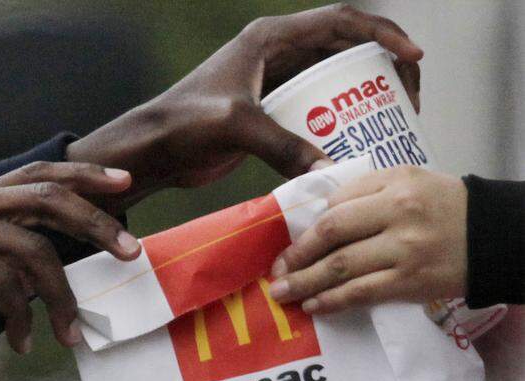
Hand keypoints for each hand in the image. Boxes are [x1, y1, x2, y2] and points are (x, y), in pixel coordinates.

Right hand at [0, 161, 137, 352]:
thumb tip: (39, 278)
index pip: (41, 173)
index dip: (85, 174)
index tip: (125, 182)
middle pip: (51, 199)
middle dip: (97, 223)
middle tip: (131, 251)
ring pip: (35, 253)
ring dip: (62, 297)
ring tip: (73, 334)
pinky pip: (5, 288)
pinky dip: (23, 320)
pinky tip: (27, 343)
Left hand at [67, 4, 422, 205]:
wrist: (152, 151)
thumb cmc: (184, 124)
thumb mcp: (237, 127)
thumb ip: (282, 145)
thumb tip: (328, 172)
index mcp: (269, 38)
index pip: (340, 22)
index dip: (383, 35)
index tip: (413, 59)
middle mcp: (274, 53)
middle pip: (344, 49)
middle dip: (382, 69)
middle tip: (409, 100)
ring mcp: (272, 82)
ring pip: (332, 80)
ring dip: (363, 96)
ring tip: (393, 121)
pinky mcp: (268, 112)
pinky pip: (315, 109)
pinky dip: (339, 122)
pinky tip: (357, 144)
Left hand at [267, 166, 467, 312]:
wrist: (495, 236)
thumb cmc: (445, 207)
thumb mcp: (410, 181)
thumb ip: (366, 190)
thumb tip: (320, 210)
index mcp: (394, 183)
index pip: (338, 203)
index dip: (310, 226)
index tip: (292, 242)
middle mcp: (397, 213)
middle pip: (332, 233)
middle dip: (297, 254)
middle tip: (276, 271)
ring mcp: (403, 250)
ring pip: (341, 266)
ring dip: (304, 282)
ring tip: (282, 293)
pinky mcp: (410, 282)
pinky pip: (361, 292)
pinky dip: (332, 300)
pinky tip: (313, 305)